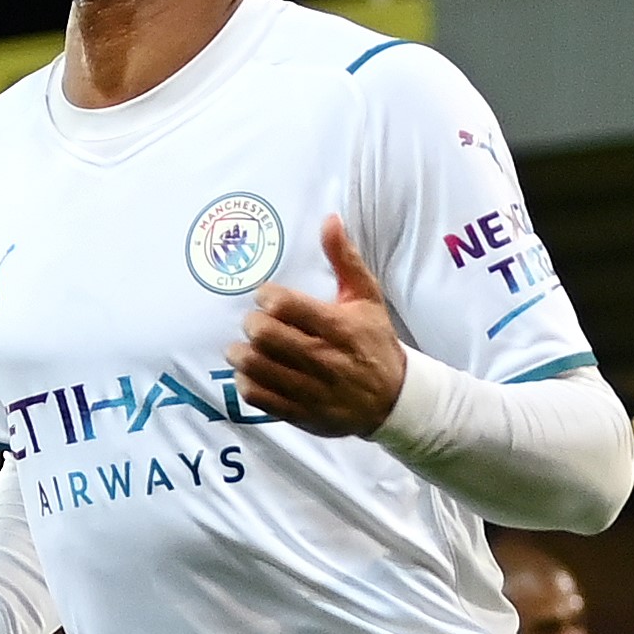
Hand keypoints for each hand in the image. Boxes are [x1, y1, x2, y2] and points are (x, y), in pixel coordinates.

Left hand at [229, 215, 406, 436]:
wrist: (393, 399)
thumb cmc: (375, 341)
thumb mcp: (367, 298)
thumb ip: (345, 259)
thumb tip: (329, 220)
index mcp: (340, 327)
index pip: (286, 306)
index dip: (266, 297)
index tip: (266, 297)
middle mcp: (325, 359)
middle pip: (266, 336)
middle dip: (251, 324)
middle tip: (252, 322)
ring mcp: (312, 389)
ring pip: (258, 367)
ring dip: (240, 354)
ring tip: (241, 347)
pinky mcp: (302, 413)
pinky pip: (260, 398)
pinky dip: (246, 383)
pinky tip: (249, 373)